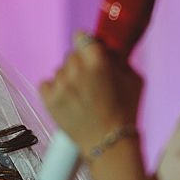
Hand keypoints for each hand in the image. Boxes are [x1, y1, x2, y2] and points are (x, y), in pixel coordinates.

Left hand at [41, 34, 143, 151]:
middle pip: (71, 54)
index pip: (81, 37)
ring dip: (68, 79)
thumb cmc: (126, 112)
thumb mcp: (134, 79)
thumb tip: (107, 48)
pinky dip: (54, 90)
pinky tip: (68, 100)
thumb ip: (119, 58)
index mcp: (98, 61)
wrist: (109, 143)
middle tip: (90, 82)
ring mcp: (61, 85)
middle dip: (80, 64)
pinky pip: (45, 83)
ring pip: (59, 70)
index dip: (86, 44)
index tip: (90, 53)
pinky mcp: (49, 100)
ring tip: (81, 96)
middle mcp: (77, 70)